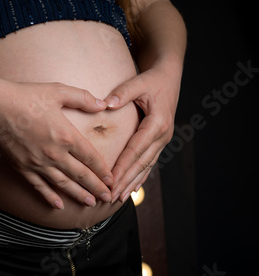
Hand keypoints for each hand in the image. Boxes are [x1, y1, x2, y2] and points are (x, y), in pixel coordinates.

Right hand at [0, 81, 113, 208]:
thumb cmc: (26, 96)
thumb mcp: (58, 91)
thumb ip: (82, 98)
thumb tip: (103, 105)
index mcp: (67, 136)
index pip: (91, 157)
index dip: (103, 170)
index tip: (112, 179)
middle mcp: (55, 154)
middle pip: (81, 175)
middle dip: (97, 187)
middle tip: (109, 197)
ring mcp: (38, 163)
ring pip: (63, 184)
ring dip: (78, 195)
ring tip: (90, 203)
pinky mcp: (23, 167)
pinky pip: (39, 186)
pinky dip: (49, 197)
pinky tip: (58, 205)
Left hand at [104, 65, 180, 202]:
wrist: (169, 76)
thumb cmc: (152, 79)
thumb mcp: (139, 82)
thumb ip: (123, 92)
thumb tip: (106, 104)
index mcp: (157, 123)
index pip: (135, 150)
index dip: (122, 166)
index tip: (109, 180)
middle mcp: (162, 135)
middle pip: (141, 163)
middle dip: (125, 181)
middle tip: (110, 196)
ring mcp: (163, 140)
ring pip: (146, 166)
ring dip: (132, 183)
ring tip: (119, 198)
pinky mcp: (159, 141)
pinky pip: (149, 163)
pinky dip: (140, 177)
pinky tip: (132, 189)